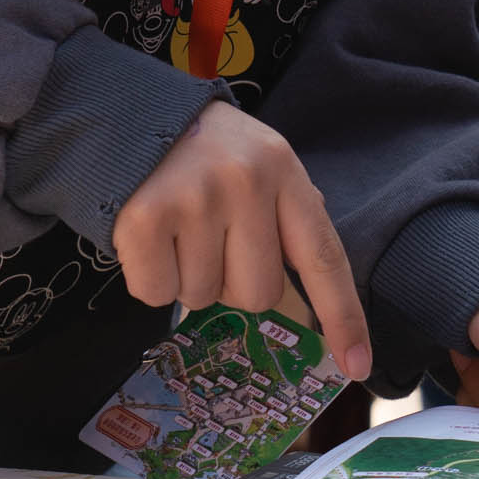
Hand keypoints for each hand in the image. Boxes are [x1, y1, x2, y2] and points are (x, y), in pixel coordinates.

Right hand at [113, 101, 371, 369]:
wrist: (121, 113)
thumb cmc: (198, 152)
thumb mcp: (257, 163)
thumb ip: (287, 217)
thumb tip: (315, 293)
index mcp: (284, 171)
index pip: (323, 257)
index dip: (342, 316)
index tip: (356, 364)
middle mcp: (247, 182)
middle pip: (258, 295)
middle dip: (232, 282)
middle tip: (208, 239)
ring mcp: (196, 200)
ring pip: (204, 298)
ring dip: (186, 277)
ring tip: (174, 229)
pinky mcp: (146, 218)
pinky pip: (157, 293)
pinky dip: (148, 278)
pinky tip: (148, 239)